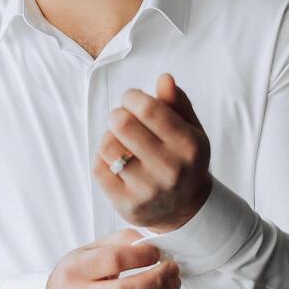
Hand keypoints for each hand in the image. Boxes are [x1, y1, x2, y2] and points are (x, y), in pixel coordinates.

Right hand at [45, 228, 181, 288]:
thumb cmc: (75, 278)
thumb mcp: (87, 251)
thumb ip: (119, 242)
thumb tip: (151, 243)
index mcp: (75, 270)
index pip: (114, 260)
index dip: (142, 255)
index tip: (157, 252)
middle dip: (158, 279)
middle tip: (172, 270)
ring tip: (172, 285)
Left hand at [92, 73, 212, 232]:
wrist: (186, 210)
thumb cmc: (184, 161)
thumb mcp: (191, 130)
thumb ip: (177, 103)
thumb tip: (164, 78)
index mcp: (188, 146)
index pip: (148, 109)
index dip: (132, 97)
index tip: (131, 99)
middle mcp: (170, 169)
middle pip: (122, 124)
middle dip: (118, 114)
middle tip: (122, 118)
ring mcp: (147, 190)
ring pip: (107, 145)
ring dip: (109, 136)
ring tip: (120, 140)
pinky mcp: (127, 205)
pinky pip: (98, 168)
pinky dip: (102, 159)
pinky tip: (116, 161)